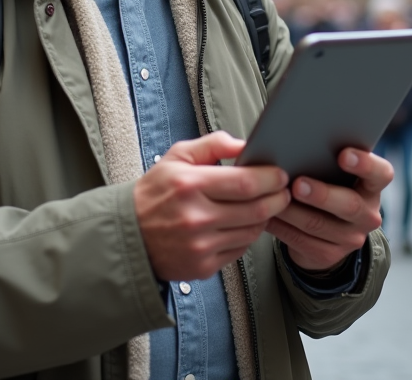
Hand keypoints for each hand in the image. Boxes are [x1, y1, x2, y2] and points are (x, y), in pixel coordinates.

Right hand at [134, 131, 290, 281]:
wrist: (128, 235)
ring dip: (264, 218)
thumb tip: (244, 144)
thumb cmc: (155, 193)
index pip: (246, 182)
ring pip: (252, 231)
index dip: (270, 178)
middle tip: (283, 191)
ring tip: (263, 206)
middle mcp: (195, 217)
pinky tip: (241, 225)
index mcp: (189, 185)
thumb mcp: (176, 157)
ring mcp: (200, 245)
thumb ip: (212, 145)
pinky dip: (247, 236)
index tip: (280, 174)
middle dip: (278, 198)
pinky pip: (240, 250)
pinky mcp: (203, 266)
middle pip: (256, 209)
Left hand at [266, 148, 391, 272]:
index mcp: (372, 186)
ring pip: (318, 225)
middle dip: (322, 194)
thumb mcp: (333, 173)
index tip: (343, 154)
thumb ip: (325, 158)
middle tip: (298, 184)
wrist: (326, 231)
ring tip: (273, 198)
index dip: (365, 164)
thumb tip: (296, 141)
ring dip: (292, 211)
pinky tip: (267, 215)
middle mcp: (368, 214)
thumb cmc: (327, 185)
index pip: (381, 174)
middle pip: (349, 205)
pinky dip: (281, 226)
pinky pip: (301, 241)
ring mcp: (350, 238)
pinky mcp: (328, 254)